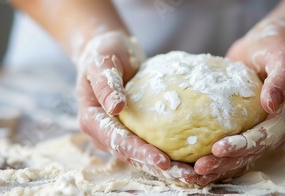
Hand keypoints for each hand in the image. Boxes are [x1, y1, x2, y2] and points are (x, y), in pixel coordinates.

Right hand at [75, 32, 198, 184]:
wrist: (109, 51)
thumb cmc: (103, 53)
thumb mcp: (100, 61)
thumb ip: (106, 84)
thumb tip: (116, 107)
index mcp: (92, 120)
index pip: (118, 141)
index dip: (139, 152)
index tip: (161, 160)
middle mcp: (104, 133)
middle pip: (132, 156)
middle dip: (158, 168)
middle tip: (186, 175)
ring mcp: (118, 134)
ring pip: (142, 156)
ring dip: (166, 167)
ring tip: (192, 174)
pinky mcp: (132, 130)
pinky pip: (150, 145)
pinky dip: (169, 154)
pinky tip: (190, 160)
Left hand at [193, 20, 284, 185]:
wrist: (267, 47)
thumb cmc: (277, 49)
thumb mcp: (284, 58)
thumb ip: (282, 79)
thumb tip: (272, 103)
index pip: (264, 137)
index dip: (242, 145)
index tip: (218, 148)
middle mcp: (275, 132)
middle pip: (250, 154)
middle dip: (225, 162)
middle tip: (199, 167)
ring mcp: (260, 133)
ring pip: (239, 158)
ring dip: (218, 167)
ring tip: (192, 172)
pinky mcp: (244, 131)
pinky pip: (231, 149)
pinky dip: (214, 158)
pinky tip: (192, 164)